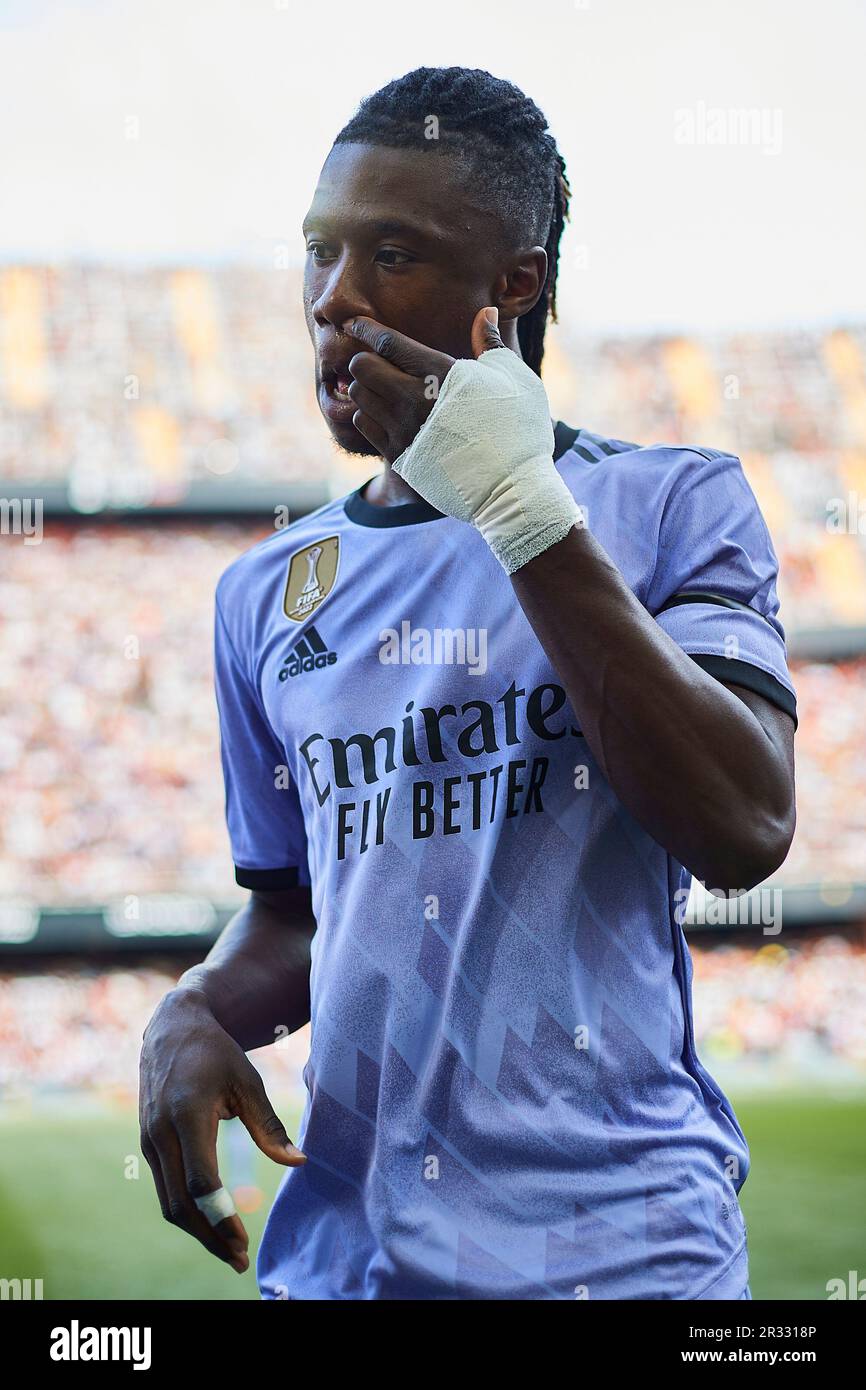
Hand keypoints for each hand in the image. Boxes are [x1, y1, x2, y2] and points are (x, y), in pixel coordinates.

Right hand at [139, 987, 305, 1273]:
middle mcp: (161, 1132)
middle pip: (180, 1204)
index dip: (220, 1217)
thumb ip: (269, 1126)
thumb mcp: (248, 1081)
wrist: (172, 1027)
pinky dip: (186, 1213)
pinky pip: (164, 1189)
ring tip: (227, 1249)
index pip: (200, 1182)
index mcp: (187, 1114)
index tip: (242, 1241)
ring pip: (168, 1202)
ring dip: (197, 1231)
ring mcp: (149, 1140)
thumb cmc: (216, 1053)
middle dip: (209, 1237)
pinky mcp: (147, 1144)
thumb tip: (299, 1162)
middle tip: (238, 1259)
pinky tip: (211, 1223)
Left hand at [360, 306, 579, 572]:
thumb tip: (486, 313)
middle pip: (362, 367)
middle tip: (378, 363)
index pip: (387, 342)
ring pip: (359, 397)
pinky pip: (365, 426)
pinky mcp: (399, 457)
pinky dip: (369, 416)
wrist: (512, 489)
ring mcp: (404, 431)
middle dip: (365, 360)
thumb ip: (490, 344)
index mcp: (441, 374)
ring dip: (366, 389)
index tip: (356, 324)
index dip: (365, 329)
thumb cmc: (519, 430)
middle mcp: (415, 400)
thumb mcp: (514, 379)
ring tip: (383, 391)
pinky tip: (387, 416)